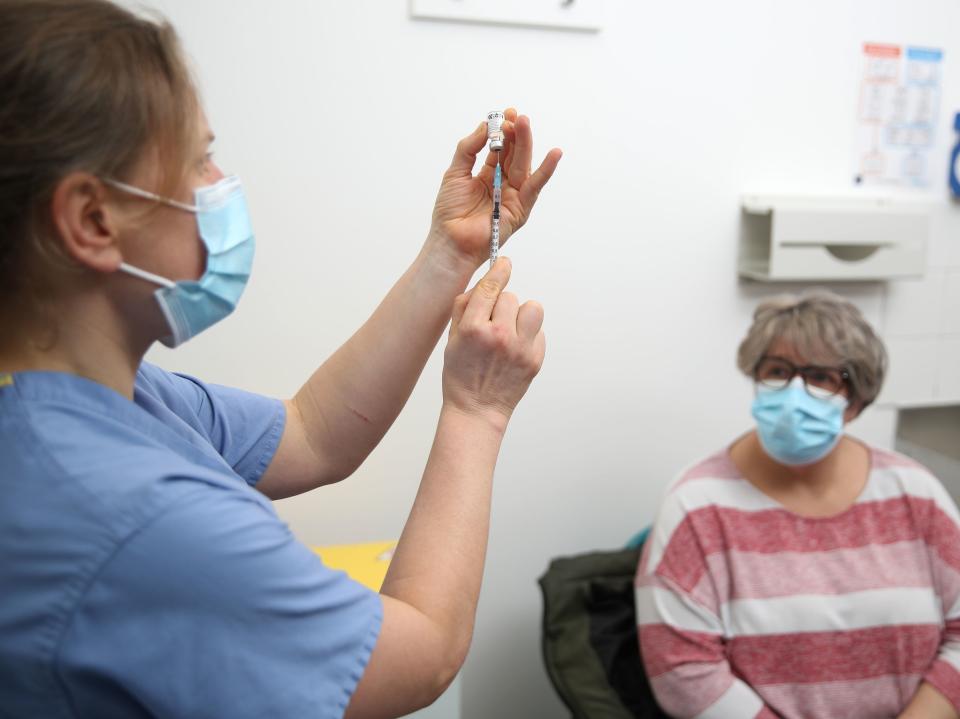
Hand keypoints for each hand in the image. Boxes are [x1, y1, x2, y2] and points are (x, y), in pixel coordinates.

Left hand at [430, 108, 561, 270]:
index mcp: (488, 174)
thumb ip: (469, 148)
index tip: (506, 114)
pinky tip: (555, 154)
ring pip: (524, 164)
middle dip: (516, 133)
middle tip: (516, 116)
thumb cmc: (450, 212)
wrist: (450, 240)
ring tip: (525, 123)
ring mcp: (514, 196)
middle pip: (514, 153)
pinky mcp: (521, 209)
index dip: (504, 131)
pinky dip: (546, 171)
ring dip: (526, 143)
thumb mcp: (456, 172)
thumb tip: (485, 126)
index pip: (501, 148)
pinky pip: (535, 187)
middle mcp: (503, 183)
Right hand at [442, 257, 545, 428]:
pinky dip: (528, 335)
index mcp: (473, 329)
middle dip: (501, 305)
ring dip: (521, 315)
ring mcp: (520, 348)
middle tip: (493, 322)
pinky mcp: (535, 359)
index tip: (504, 263)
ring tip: (510, 330)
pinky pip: (539, 331)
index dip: (498, 271)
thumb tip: (484, 283)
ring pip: (531, 309)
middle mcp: (499, 336)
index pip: (490, 288)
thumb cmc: (460, 374)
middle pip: (510, 296)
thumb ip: (464, 308)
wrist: (477, 410)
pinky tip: (514, 349)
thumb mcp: (451, 339)